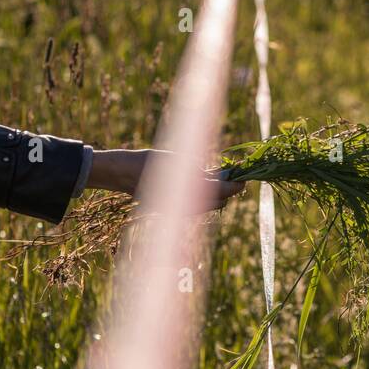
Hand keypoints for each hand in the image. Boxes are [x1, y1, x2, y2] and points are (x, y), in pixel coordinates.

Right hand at [86, 149, 244, 209]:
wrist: (123, 172)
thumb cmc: (149, 163)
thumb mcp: (178, 162)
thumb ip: (200, 172)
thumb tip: (223, 178)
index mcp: (187, 192)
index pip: (221, 193)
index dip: (236, 185)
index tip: (245, 176)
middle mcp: (185, 204)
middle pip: (219, 201)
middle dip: (230, 189)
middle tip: (238, 174)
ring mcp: (179, 206)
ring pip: (209, 203)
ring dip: (220, 191)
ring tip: (226, 175)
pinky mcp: (174, 204)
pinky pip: (197, 202)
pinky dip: (207, 192)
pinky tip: (209, 178)